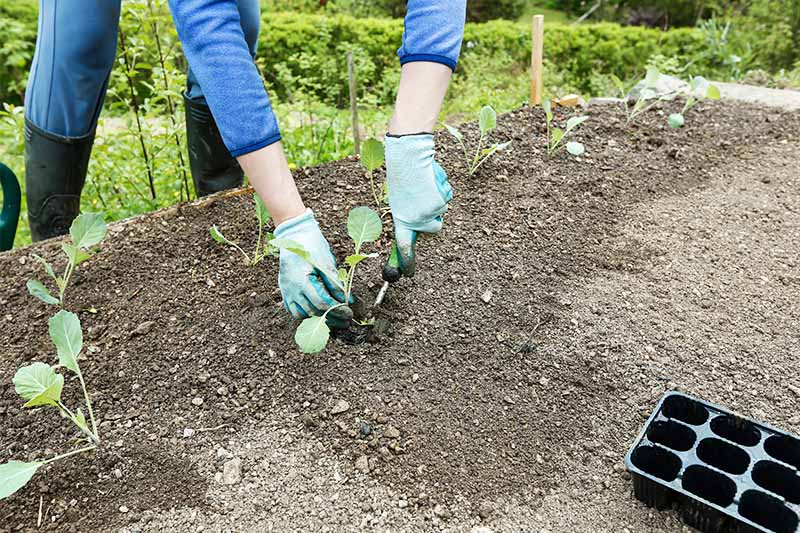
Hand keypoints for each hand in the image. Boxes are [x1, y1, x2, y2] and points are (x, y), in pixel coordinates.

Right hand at [273, 209, 351, 328]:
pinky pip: (292, 309)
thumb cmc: (311, 244)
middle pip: (313, 312)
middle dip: (332, 317)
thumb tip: (347, 300)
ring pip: (301, 314)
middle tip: (346, 320)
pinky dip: (305, 313)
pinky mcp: (284, 290)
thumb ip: (335, 283)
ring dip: (317, 318)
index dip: (337, 310)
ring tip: (332, 317)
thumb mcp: (326, 261)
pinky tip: (316, 312)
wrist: (293, 233)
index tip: (349, 313)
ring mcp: (286, 290)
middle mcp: (291, 289)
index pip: (322, 304)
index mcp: (302, 281)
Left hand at [385, 133, 452, 276]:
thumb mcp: (400, 199)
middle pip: (433, 228)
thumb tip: (414, 232)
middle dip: (433, 216)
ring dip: (436, 199)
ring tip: (425, 184)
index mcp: (401, 219)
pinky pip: (446, 198)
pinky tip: (431, 180)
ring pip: (441, 211)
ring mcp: (428, 212)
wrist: (409, 156)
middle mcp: (415, 219)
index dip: (407, 262)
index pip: (403, 247)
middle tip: (424, 198)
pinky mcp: (439, 202)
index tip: (409, 274)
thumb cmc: (403, 175)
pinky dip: (442, 189)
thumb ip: (407, 215)